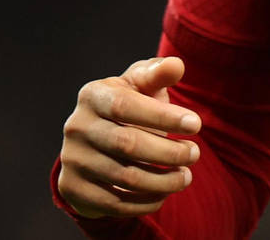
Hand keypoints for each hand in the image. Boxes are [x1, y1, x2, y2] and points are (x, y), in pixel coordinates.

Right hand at [58, 56, 203, 218]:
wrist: (93, 143)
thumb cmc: (128, 106)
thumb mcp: (140, 85)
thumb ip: (157, 74)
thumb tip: (176, 65)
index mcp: (92, 96)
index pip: (127, 106)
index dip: (163, 117)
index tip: (196, 125)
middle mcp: (77, 127)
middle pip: (127, 144)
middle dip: (169, 152)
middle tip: (195, 154)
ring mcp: (72, 159)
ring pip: (124, 177)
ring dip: (163, 181)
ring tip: (186, 176)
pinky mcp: (72, 188)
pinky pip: (114, 203)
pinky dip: (145, 201)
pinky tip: (164, 194)